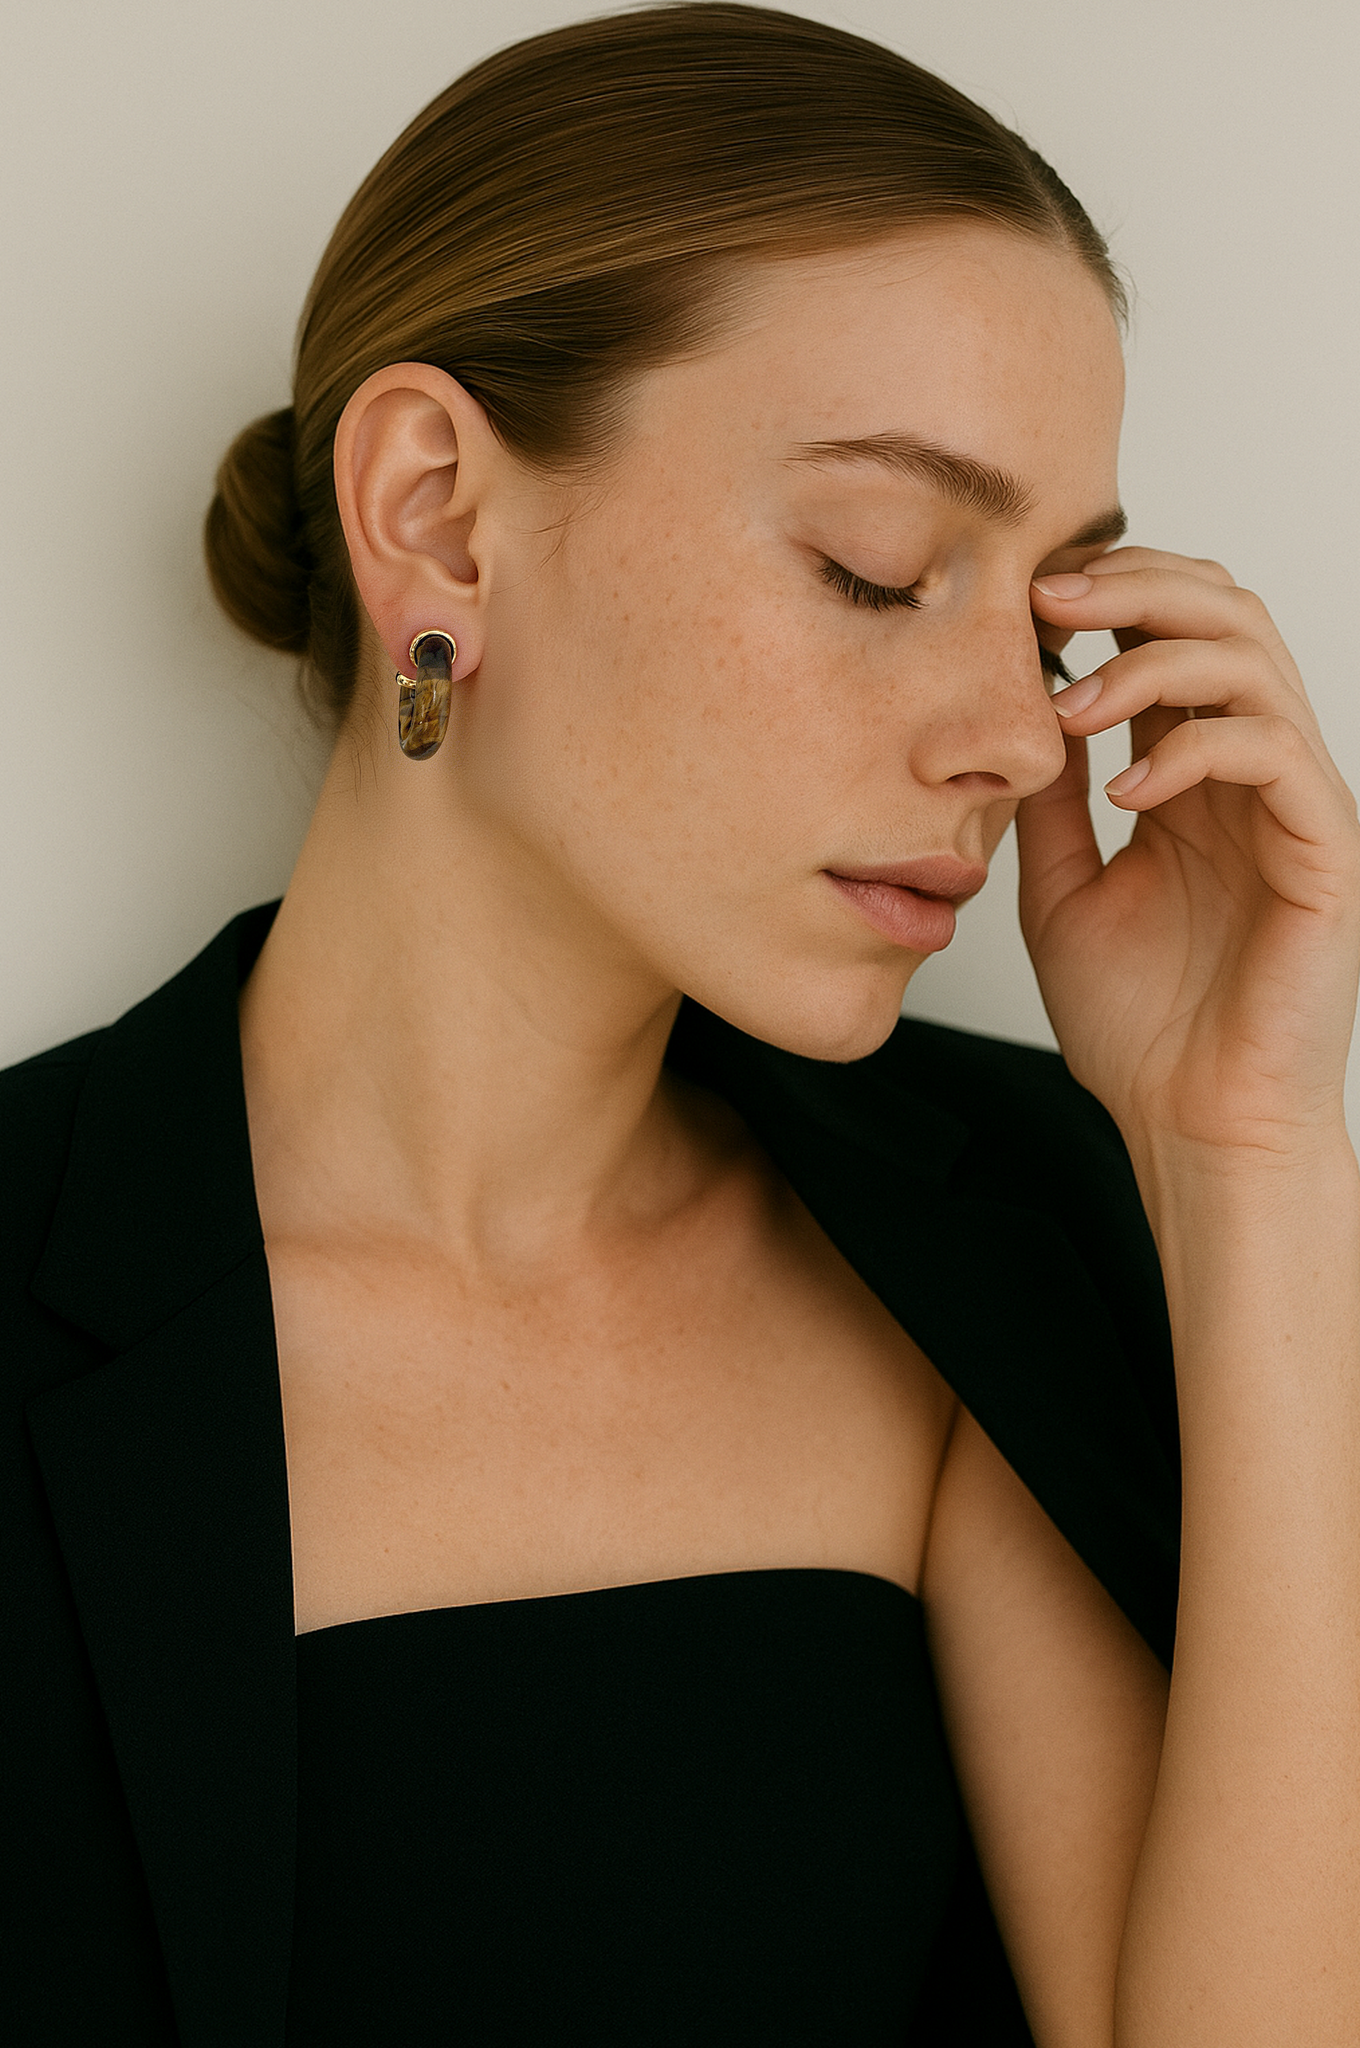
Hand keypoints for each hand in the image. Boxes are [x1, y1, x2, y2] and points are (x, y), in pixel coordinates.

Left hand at [1016, 547, 1359, 1155]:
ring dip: (1151, 660)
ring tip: (1068, 706)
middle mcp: (1249, 774)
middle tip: (1045, 597)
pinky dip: (1192, 748)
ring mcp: (1293, 805)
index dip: (1110, 593)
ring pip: (1253, 662)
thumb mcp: (1061, 892)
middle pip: (1224, 615)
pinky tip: (1125, 790)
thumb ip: (1051, 806)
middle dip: (1135, 585)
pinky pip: (1274, 751)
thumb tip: (1017, 721)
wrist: (1190, 1123)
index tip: (1021, 598)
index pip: (1172, 636)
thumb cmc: (1139, 1026)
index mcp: (1191, 776)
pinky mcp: (1325, 849)